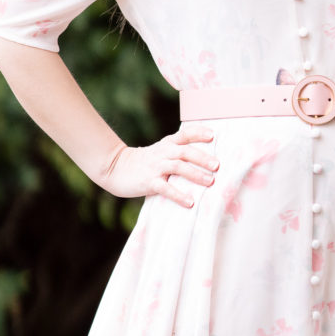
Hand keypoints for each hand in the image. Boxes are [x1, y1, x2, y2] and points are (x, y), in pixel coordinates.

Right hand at [101, 125, 218, 205]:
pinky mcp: (149, 182)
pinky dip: (179, 195)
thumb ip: (179, 152)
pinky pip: (166, 188)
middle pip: (185, 151)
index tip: (213, 136)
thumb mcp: (161, 151)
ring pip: (178, 168)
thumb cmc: (145, 162)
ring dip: (195, 174)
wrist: (117, 168)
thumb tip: (206, 159)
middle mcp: (163, 153)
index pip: (184, 134)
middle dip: (202, 158)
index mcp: (167, 144)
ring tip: (210, 182)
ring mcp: (156, 167)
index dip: (199, 133)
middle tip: (217, 166)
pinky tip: (190, 202)